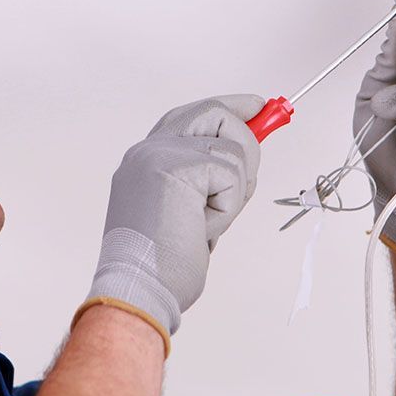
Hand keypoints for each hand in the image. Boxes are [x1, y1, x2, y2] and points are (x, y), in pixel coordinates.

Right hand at [82, 95, 263, 341]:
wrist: (139, 289)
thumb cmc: (161, 266)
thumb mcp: (185, 213)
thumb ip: (205, 181)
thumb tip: (243, 160)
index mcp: (145, 161)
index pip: (190, 116)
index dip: (227, 108)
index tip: (256, 106)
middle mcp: (148, 150)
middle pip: (214, 112)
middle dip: (246, 139)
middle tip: (246, 177)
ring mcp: (160, 154)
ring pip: (233, 149)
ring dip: (233, 195)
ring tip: (203, 223)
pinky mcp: (177, 167)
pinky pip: (232, 175)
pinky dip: (227, 207)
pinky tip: (201, 227)